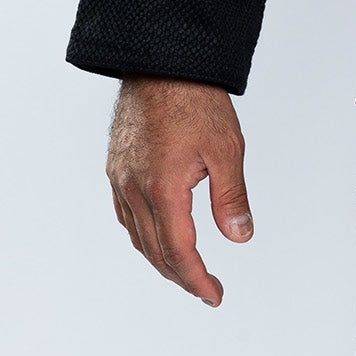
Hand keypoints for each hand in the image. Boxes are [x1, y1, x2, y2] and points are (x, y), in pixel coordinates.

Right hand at [105, 77, 253, 304]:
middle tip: (205, 289)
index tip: (213, 295)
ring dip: (160, 259)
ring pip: (137, 236)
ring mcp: (120, 178)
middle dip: (181, 276)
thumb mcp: (227, 148)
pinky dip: (142, 235)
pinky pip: (125, 215)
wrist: (160, 60)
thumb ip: (231, 197)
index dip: (197, 279)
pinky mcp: (116, 166)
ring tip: (185, 270)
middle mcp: (134, 189)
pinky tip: (156, 236)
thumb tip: (240, 238)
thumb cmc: (195, 98)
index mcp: (163, 189)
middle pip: (155, 251)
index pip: (179, 251)